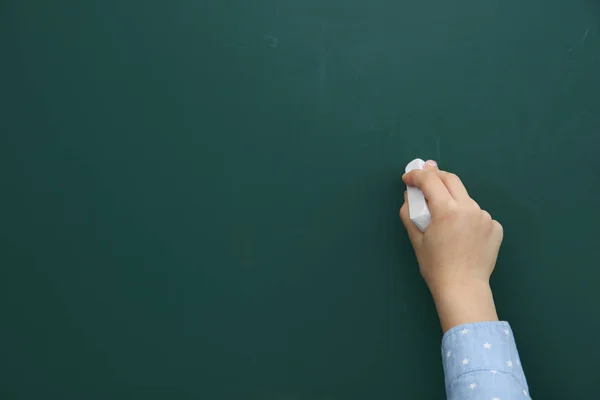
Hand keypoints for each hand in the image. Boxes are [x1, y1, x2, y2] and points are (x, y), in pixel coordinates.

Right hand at [399, 160, 503, 331]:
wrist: (463, 288)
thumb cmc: (435, 266)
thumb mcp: (416, 238)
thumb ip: (410, 212)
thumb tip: (410, 195)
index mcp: (447, 210)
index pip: (430, 181)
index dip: (416, 175)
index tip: (408, 178)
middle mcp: (469, 207)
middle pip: (451, 179)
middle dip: (435, 175)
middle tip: (424, 181)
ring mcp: (485, 217)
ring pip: (465, 198)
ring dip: (452, 199)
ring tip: (444, 216)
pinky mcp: (496, 227)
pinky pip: (477, 215)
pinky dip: (467, 217)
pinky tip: (462, 233)